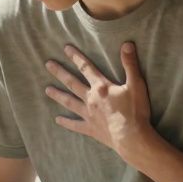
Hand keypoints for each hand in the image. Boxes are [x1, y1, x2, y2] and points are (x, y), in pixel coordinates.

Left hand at [44, 42, 158, 164]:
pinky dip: (66, 122)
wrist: (131, 137)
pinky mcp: (90, 128)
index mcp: (101, 87)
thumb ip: (130, 64)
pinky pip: (75, 125)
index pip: (86, 68)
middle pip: (72, 83)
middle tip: (48, 64)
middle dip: (60, 72)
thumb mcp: (136, 84)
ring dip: (58, 95)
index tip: (65, 49)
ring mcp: (88, 114)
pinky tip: (57, 119)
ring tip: (47, 90)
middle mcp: (91, 99)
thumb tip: (127, 44)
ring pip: (69, 102)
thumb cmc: (135, 111)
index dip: (76, 57)